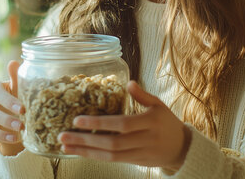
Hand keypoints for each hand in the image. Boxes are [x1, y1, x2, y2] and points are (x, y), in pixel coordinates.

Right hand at [0, 60, 24, 155]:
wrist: (20, 113)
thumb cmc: (21, 95)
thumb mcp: (22, 87)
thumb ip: (17, 77)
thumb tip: (13, 62)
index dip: (7, 100)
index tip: (22, 108)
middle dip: (5, 115)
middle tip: (22, 121)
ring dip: (4, 125)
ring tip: (21, 129)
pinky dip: (2, 136)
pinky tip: (15, 138)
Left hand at [58, 81, 190, 170]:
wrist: (182, 149)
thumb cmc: (167, 123)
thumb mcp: (159, 105)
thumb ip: (143, 95)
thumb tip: (128, 82)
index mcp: (151, 122)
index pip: (122, 124)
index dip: (100, 124)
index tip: (78, 120)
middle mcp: (145, 140)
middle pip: (112, 143)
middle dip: (85, 140)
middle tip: (63, 136)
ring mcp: (140, 154)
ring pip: (110, 156)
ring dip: (85, 152)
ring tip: (65, 146)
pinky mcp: (135, 163)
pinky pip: (112, 161)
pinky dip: (94, 156)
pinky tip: (80, 152)